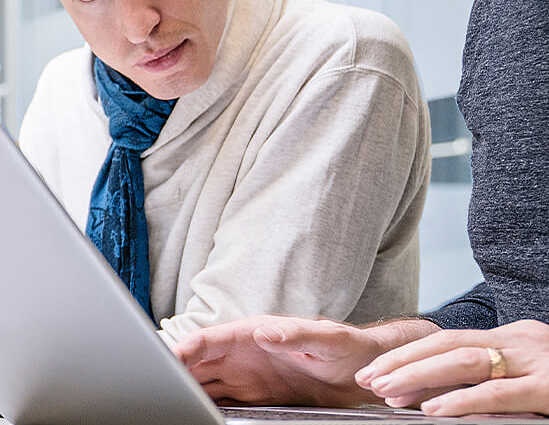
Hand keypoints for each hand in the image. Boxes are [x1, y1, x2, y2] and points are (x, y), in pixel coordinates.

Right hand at [174, 314, 438, 405]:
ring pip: (204, 381)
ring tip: (162, 402)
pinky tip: (192, 413)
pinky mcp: (253, 395)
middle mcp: (245, 352)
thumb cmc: (345, 348)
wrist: (359, 370)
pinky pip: (219, 399)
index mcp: (256, 332)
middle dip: (174, 370)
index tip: (166, 359)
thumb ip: (296, 334)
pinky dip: (202, 405)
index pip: (213, 338)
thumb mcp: (326, 340)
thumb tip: (265, 330)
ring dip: (184, 389)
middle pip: (200, 360)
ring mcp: (247, 374)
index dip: (187, 347)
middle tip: (150, 387)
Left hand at [355, 319, 548, 415]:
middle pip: (450, 344)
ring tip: (387, 391)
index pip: (451, 340)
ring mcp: (537, 363)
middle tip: (369, 378)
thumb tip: (445, 397)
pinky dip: (461, 401)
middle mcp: (521, 342)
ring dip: (421, 376)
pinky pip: (499, 394)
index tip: (380, 368)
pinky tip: (432, 411)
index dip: (412, 353)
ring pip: (467, 361)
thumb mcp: (532, 376)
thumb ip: (496, 380)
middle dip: (405, 361)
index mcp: (513, 338)